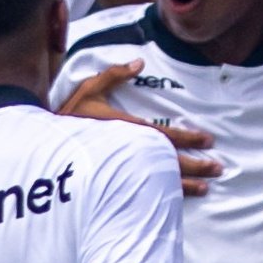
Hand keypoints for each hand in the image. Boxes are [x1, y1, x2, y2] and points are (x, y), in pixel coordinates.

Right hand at [58, 60, 222, 194]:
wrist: (44, 149)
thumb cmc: (68, 118)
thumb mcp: (89, 90)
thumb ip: (114, 75)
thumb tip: (139, 61)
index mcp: (124, 129)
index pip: (163, 135)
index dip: (187, 138)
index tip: (207, 140)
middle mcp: (127, 153)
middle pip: (167, 160)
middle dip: (194, 165)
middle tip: (218, 168)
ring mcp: (121, 172)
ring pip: (158, 180)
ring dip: (185, 185)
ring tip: (207, 187)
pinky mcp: (114, 185)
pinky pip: (144, 192)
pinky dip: (163, 197)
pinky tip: (177, 201)